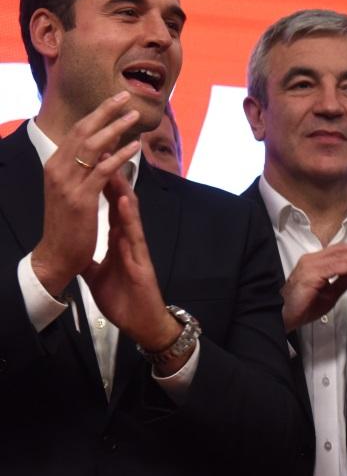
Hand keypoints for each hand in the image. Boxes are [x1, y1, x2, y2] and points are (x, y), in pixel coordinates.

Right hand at [31, 91, 142, 295]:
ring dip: (115, 128)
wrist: (55, 254)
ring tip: (134, 116)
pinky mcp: (81, 198)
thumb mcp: (69, 189)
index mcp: (54, 165)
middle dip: (105, 111)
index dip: (96, 113)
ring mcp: (68, 183)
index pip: (76, 131)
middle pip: (83, 131)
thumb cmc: (66, 222)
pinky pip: (102, 171)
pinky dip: (119, 156)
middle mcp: (57, 170)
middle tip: (125, 96)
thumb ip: (81, 168)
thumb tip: (101, 148)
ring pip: (92, 146)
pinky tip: (134, 146)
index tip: (115, 99)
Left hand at [83, 169, 184, 372]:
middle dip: (113, 180)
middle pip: (120, 204)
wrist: (140, 321)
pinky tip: (124, 200)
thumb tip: (77, 252)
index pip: (110, 209)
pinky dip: (128, 216)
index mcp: (118, 242)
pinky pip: (133, 234)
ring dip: (123, 190)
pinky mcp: (140, 258)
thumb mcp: (97, 277)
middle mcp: (128, 239)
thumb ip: (90, 261)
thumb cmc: (122, 299)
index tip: (95, 166)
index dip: (103, 188)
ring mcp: (136, 247)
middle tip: (107, 154)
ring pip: (130, 213)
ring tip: (116, 166)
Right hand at [281, 244, 346, 330]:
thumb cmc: (301, 307)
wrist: (282, 317)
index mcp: (314, 262)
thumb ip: (344, 281)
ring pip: (337, 256)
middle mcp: (311, 260)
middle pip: (340, 249)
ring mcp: (309, 266)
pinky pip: (333, 268)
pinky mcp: (309, 275)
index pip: (339, 250)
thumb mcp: (330, 293)